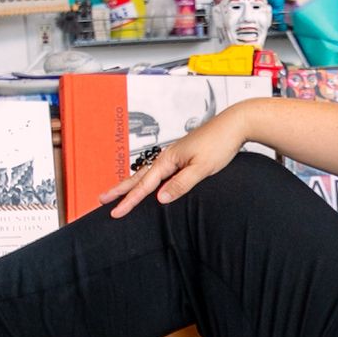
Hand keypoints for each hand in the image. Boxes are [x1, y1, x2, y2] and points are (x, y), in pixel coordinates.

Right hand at [100, 104, 252, 218]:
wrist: (235, 124)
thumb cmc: (220, 142)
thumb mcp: (202, 168)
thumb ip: (181, 184)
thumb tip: (160, 198)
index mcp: (169, 159)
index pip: (145, 185)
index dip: (129, 200)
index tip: (115, 212)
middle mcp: (168, 156)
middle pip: (139, 177)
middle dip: (120, 190)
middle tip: (102, 199)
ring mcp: (174, 155)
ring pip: (148, 173)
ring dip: (132, 184)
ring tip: (118, 192)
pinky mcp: (182, 156)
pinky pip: (159, 171)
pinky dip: (148, 179)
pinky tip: (150, 184)